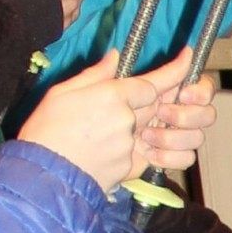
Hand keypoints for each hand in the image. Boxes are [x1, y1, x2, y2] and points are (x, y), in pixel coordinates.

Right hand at [18, 49, 204, 187]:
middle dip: (161, 100)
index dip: (173, 71)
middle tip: (151, 99)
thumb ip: (95, 75)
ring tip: (126, 131)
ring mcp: (132, 144)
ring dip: (155, 128)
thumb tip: (114, 57)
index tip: (187, 56)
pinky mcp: (133, 167)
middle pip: (160, 104)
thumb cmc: (46, 131)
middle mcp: (128, 118)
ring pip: (160, 130)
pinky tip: (126, 149)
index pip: (153, 82)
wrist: (44, 176)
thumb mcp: (62, 93)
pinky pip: (156, 156)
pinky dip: (149, 151)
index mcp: (111, 95)